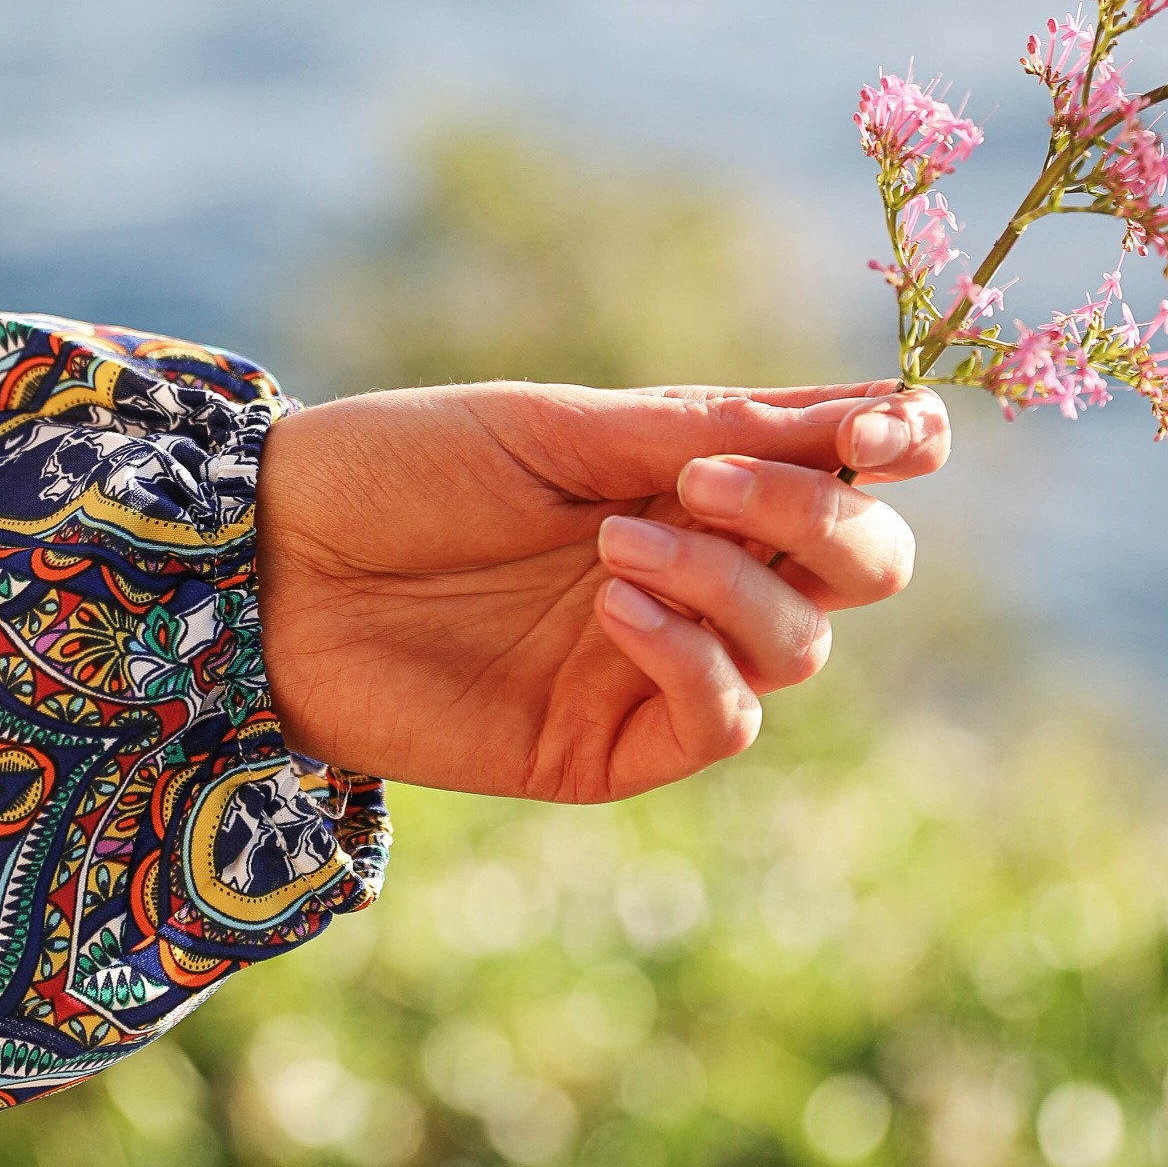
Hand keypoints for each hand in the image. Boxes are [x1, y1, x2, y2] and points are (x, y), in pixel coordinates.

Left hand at [255, 378, 948, 801]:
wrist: (269, 563)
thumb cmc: (401, 469)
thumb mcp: (560, 427)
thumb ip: (712, 431)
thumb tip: (880, 417)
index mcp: (696, 474)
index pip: (849, 469)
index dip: (897, 448)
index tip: (894, 432)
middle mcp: (702, 568)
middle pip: (863, 566)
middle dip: (824, 519)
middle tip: (711, 482)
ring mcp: (662, 662)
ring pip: (805, 646)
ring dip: (735, 582)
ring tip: (614, 545)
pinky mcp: (611, 748)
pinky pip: (724, 722)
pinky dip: (697, 659)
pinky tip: (617, 608)